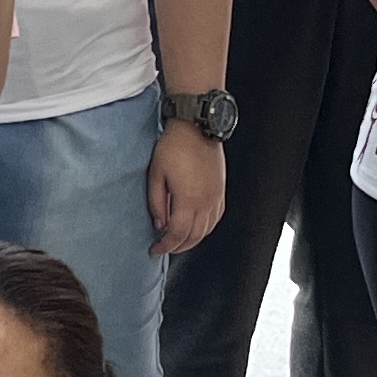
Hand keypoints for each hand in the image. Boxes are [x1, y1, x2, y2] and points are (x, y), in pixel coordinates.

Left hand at [147, 123, 224, 256]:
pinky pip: (216, 218)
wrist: (197, 127)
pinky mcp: (221, 190)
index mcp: (188, 199)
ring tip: (178, 240)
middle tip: (164, 247)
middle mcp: (206, 202)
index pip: (177, 234)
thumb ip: (157, 203)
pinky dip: (205, 228)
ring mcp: (216, 197)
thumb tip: (160, 224)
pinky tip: (196, 227)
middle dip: (178, 246)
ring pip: (207, 230)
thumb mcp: (156, 174)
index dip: (165, 246)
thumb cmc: (174, 146)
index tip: (155, 249)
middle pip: (194, 236)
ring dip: (192, 239)